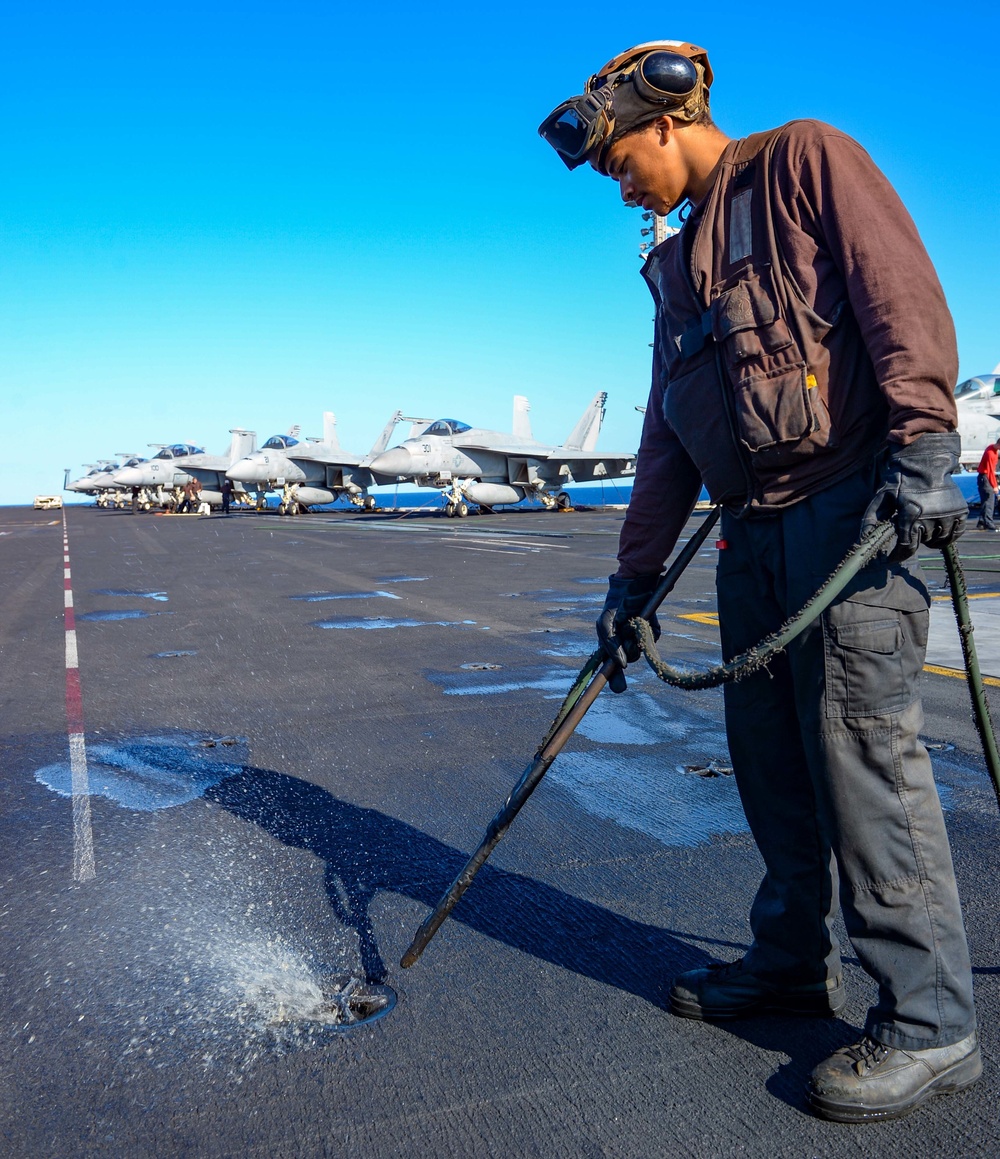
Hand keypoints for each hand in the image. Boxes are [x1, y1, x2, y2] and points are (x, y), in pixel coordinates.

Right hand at [596, 574, 661, 692]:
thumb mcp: (605, 623)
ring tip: (633, 624)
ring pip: (640, 650)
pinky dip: (651, 631)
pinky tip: (646, 620)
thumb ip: (610, 644)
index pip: (610, 665)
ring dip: (637, 641)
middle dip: (625, 660)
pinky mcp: (651, 629)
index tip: (618, 689)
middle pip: (627, 659)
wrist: (635, 582)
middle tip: (623, 670)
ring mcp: (638, 636)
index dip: (613, 678)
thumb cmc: (616, 602)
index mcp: (610, 642)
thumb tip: (622, 664)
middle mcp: (624, 641)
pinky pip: (654, 637)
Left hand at [862, 432, 966, 558]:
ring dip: (930, 539)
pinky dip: (947, 536)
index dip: (898, 556)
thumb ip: (871, 520)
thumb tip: (862, 540)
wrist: (926, 461)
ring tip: (923, 527)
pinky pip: (955, 533)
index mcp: (910, 514)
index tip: (891, 559)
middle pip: (922, 542)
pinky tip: (938, 530)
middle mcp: (931, 516)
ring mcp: (948, 514)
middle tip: (910, 527)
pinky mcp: (960, 511)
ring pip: (939, 540)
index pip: (906, 546)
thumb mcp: (881, 498)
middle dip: (914, 538)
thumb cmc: (900, 480)